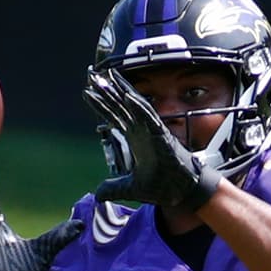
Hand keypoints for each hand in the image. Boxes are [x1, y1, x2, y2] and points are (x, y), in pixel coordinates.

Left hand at [81, 67, 222, 209]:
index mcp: (136, 139)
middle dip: (107, 91)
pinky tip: (127, 95)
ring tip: (108, 76)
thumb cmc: (163, 186)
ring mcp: (152, 131)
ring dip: (122, 91)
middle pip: (121, 106)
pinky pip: (149, 117)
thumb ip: (114, 188)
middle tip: (92, 76)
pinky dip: (139, 106)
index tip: (87, 92)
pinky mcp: (162, 135)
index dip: (101, 105)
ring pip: (134, 106)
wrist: (183, 192)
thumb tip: (98, 195)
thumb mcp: (131, 188)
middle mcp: (142, 131)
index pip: (115, 116)